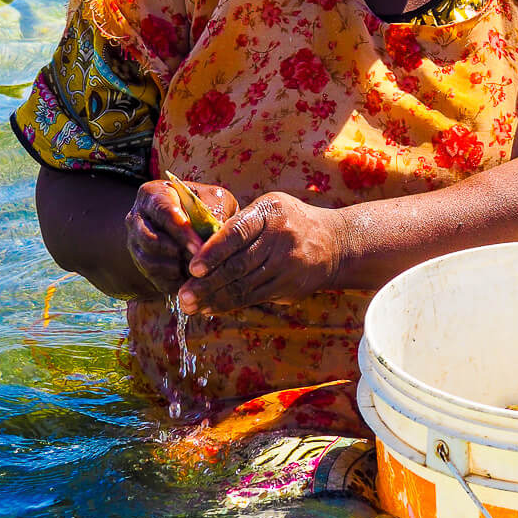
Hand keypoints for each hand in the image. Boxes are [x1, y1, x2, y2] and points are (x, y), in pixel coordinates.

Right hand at [125, 179, 237, 295]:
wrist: (198, 220)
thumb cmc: (208, 204)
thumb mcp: (215, 199)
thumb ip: (216, 210)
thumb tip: (217, 230)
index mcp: (153, 193)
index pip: (162, 211)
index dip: (180, 231)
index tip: (199, 246)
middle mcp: (137, 217)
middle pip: (151, 239)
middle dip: (177, 253)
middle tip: (200, 263)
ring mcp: (135, 241)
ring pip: (149, 261)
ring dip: (174, 269)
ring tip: (198, 271)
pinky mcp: (140, 262)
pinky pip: (152, 277)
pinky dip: (172, 281)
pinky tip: (191, 281)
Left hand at [177, 191, 346, 313]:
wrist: (334, 243)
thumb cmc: (288, 221)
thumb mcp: (268, 209)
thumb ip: (239, 224)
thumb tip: (198, 246)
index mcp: (270, 213)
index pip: (237, 232)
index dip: (214, 251)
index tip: (193, 267)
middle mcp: (280, 239)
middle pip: (238, 265)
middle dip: (207, 283)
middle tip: (183, 296)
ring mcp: (287, 266)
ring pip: (244, 286)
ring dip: (214, 299)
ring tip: (190, 306)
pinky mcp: (289, 287)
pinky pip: (254, 298)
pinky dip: (230, 304)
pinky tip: (211, 308)